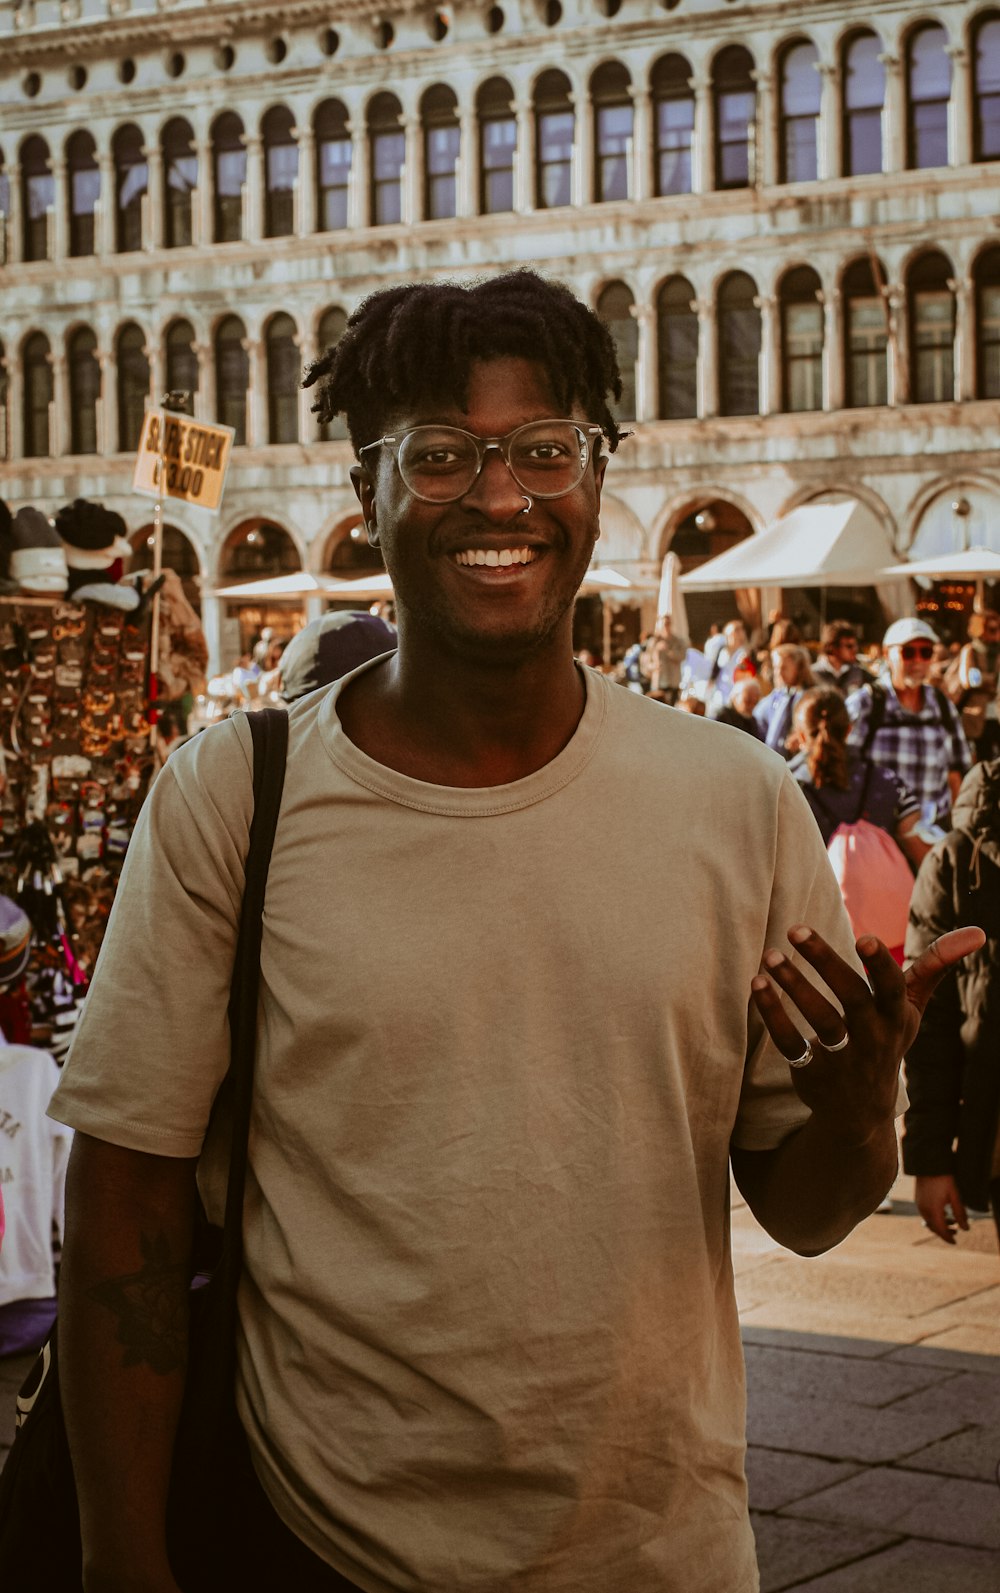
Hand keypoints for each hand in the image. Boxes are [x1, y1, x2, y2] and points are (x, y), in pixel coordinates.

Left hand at [750, 924, 985, 1146]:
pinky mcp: (812, 1073)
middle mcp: (872, 1038)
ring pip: (819, 1020)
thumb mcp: (912, 1009)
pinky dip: (772, 1015)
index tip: (864, 937)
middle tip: (794, 929)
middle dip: (824, 961)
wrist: (863, 1111)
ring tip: (769, 956)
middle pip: (850, 998)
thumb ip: (935, 967)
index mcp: (896, 1018)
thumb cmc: (885, 1039)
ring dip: (793, 986)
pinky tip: (757, 985)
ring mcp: (843, 1059)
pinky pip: (790, 1043)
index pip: (894, 990)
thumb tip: (980, 933)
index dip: (880, 965)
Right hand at [915, 1173, 968, 1245]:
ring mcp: (919, 1204)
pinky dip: (934, 1218)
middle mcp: (924, 1209)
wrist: (928, 1164)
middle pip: (934, 1227)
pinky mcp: (917, 1199)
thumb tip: (966, 1229)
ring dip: (939, 1225)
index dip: (948, 1238)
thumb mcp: (955, 1196)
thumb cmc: (944, 1179)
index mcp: (933, 1210)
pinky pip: (925, 1214)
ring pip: (929, 1221)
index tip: (955, 1242)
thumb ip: (960, 1213)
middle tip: (956, 1232)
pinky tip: (943, 1213)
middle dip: (945, 1232)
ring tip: (951, 1221)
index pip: (941, 1230)